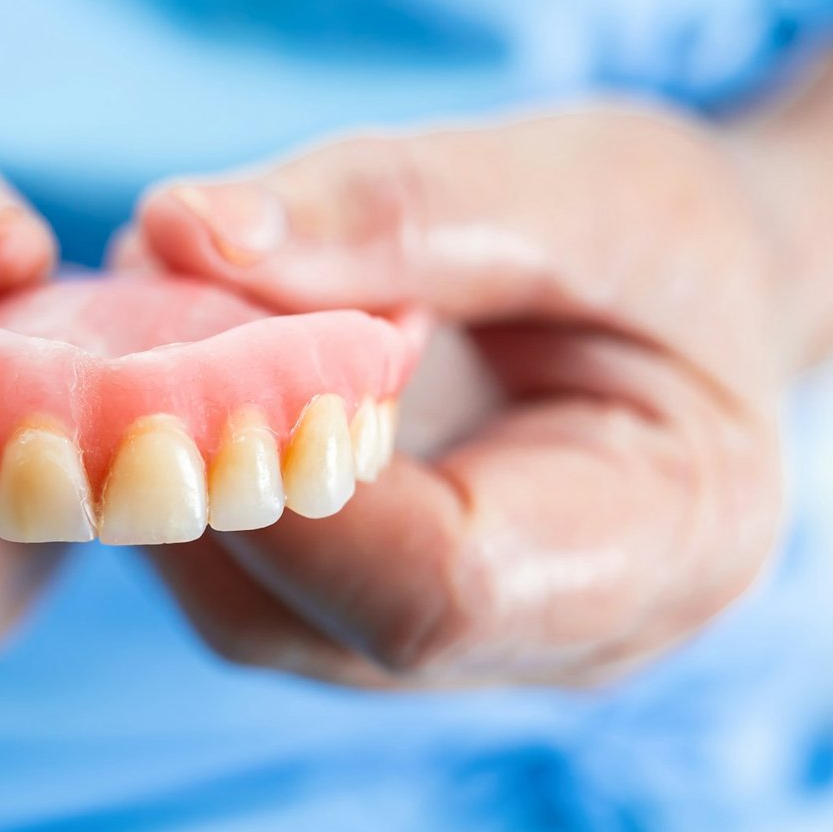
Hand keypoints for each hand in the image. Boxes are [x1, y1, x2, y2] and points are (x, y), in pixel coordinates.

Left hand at [127, 108, 786, 685]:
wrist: (692, 301)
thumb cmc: (670, 240)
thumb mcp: (583, 181)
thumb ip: (396, 207)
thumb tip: (180, 230)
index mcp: (659, 549)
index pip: (439, 585)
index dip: (287, 477)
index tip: (191, 327)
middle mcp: (545, 640)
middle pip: (312, 614)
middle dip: (197, 458)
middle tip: (140, 298)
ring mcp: (449, 651)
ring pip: (246, 606)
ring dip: (164, 465)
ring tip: (155, 309)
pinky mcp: (369, 613)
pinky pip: (240, 578)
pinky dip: (179, 473)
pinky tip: (170, 362)